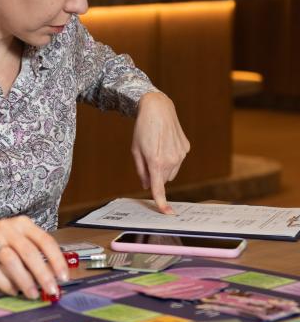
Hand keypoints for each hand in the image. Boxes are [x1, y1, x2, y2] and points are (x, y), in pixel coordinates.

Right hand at [0, 217, 69, 298]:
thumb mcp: (17, 236)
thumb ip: (33, 250)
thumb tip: (53, 275)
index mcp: (23, 224)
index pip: (45, 240)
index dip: (56, 259)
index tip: (63, 277)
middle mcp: (8, 228)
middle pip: (30, 252)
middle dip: (43, 274)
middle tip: (52, 291)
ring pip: (12, 261)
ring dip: (25, 281)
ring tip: (33, 294)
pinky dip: (5, 284)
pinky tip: (13, 291)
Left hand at [131, 92, 189, 213]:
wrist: (157, 108)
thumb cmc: (142, 128)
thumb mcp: (135, 150)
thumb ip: (141, 171)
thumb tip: (148, 185)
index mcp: (156, 162)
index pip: (159, 188)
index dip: (161, 202)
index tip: (167, 213)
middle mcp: (171, 160)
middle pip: (163, 179)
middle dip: (156, 174)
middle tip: (149, 157)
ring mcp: (180, 154)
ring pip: (172, 171)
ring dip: (165, 166)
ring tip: (157, 147)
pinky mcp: (186, 148)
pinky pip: (178, 160)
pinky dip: (172, 156)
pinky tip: (166, 142)